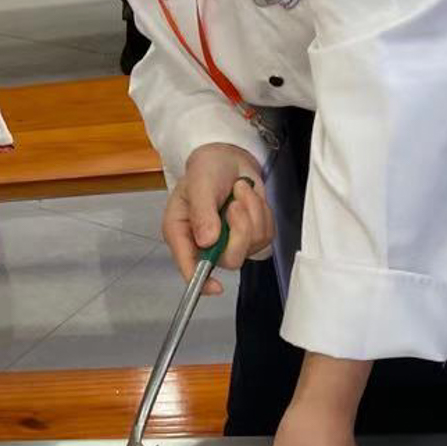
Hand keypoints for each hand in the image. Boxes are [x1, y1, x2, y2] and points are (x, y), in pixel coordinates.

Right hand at [164, 143, 274, 295]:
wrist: (228, 158)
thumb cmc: (206, 169)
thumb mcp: (199, 184)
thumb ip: (202, 212)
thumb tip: (207, 241)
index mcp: (181, 233)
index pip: (189, 266)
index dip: (200, 280)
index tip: (215, 287)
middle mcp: (203, 243)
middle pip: (229, 259)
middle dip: (240, 231)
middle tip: (236, 204)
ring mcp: (229, 242)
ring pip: (251, 246)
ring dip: (252, 214)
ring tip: (240, 191)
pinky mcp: (250, 236)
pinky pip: (265, 235)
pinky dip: (262, 213)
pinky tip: (249, 198)